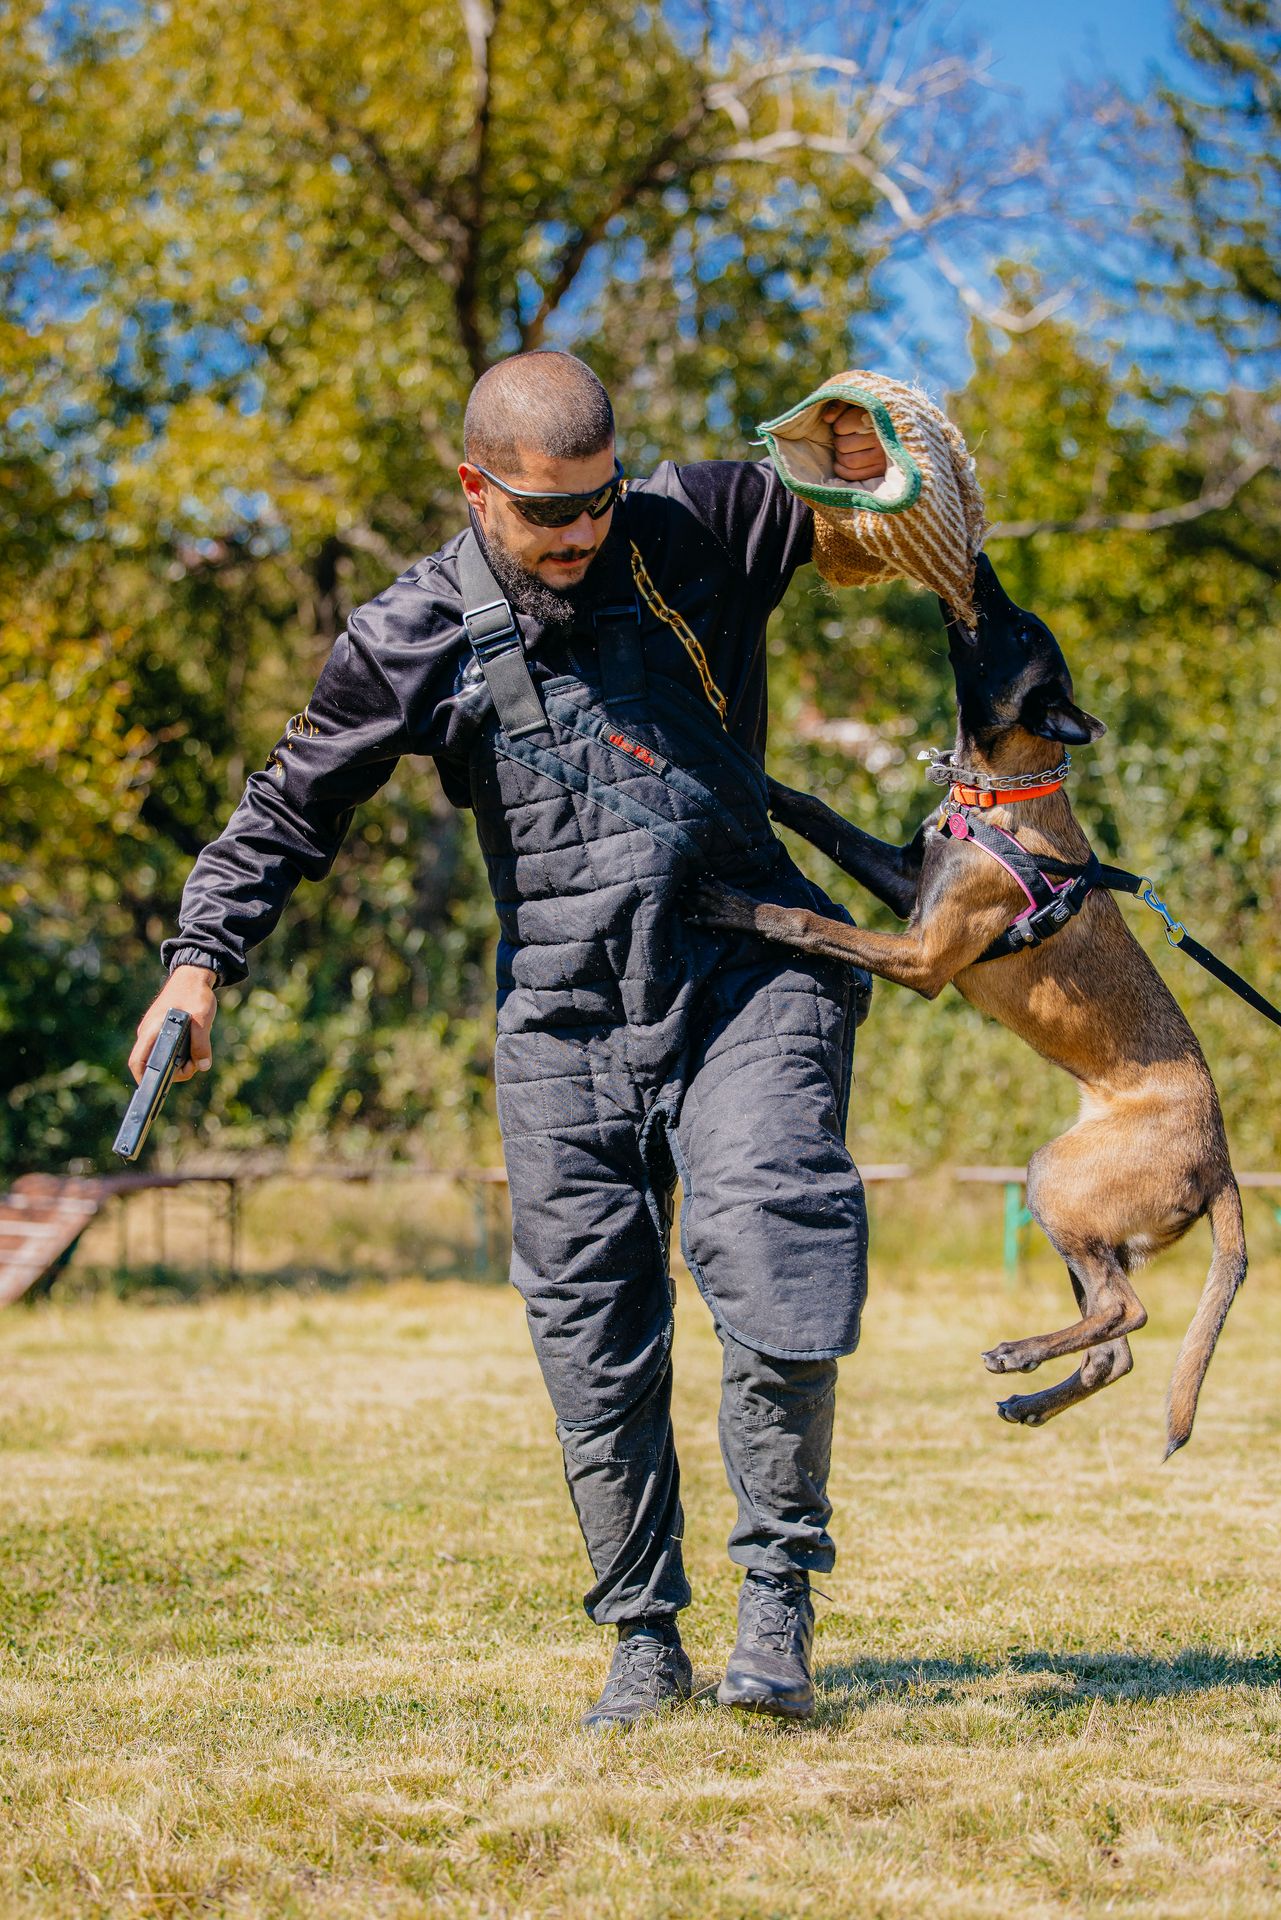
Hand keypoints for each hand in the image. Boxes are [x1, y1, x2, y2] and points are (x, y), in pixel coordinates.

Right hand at [128, 966, 218, 1084]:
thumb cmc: (194, 994)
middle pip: (152, 1064)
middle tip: (194, 1065)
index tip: (159, 1088)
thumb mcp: (202, 1019)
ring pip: (163, 1058)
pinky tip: (195, 1048)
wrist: (193, 975)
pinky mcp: (163, 1031)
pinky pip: (168, 1050)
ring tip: (198, 1055)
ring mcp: (155, 1032)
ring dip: (180, 1063)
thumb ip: (201, 1044)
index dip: (144, 1079)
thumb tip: (202, 1066)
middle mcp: (149, 1034)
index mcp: (151, 1031)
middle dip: (173, 1072)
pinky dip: (181, 1054)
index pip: (137, 1062)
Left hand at [821, 402, 886, 485]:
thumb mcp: (859, 401)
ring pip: (848, 461)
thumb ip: (840, 404)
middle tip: (844, 437)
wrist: (902, 425)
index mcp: (875, 418)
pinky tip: (840, 462)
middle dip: (838, 441)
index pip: (841, 427)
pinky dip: (842, 470)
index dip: (837, 426)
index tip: (844, 424)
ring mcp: (882, 457)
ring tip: (844, 448)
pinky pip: (854, 475)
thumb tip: (827, 418)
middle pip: (842, 445)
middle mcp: (881, 438)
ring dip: (840, 455)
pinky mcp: (881, 470)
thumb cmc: (873, 413)